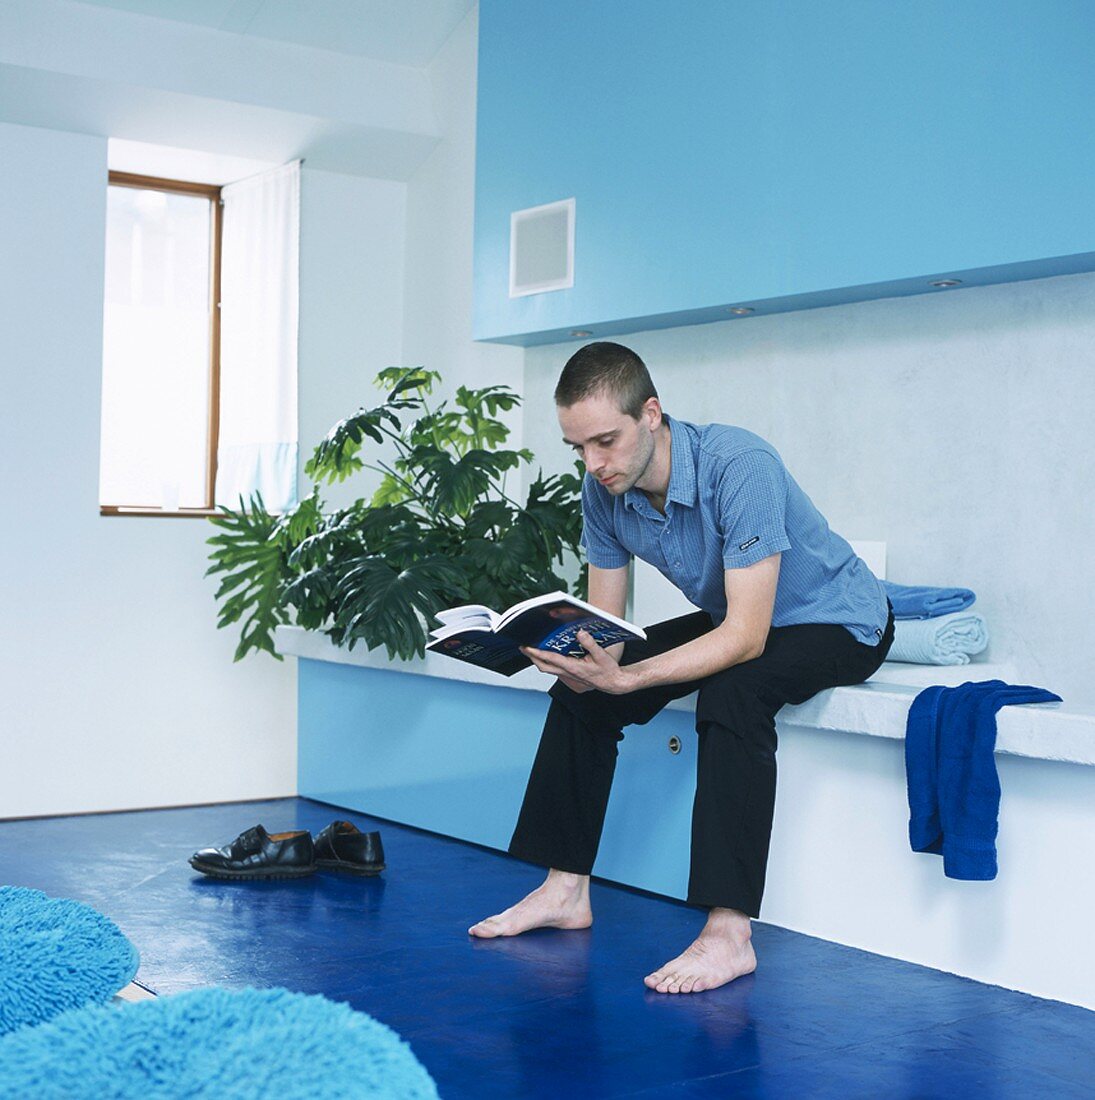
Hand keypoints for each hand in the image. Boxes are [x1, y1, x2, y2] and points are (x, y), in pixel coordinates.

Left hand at [521, 630, 635, 694]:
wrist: (613, 683)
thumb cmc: (608, 671)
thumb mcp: (601, 655)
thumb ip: (590, 643)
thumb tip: (580, 633)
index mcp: (573, 667)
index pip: (550, 659)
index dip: (537, 653)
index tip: (527, 647)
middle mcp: (568, 673)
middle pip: (543, 666)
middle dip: (532, 657)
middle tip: (523, 647)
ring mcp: (568, 675)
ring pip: (547, 669)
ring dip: (538, 660)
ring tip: (531, 649)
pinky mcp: (570, 675)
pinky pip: (554, 669)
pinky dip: (547, 662)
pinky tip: (547, 655)